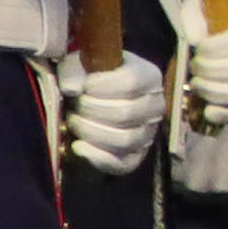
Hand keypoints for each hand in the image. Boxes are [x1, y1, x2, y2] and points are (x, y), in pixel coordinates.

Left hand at [59, 49, 165, 176]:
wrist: (92, 102)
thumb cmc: (89, 79)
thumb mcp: (79, 64)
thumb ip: (73, 70)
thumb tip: (72, 88)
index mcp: (149, 76)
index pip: (131, 82)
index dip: (103, 86)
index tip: (83, 87)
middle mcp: (155, 106)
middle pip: (126, 112)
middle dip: (92, 110)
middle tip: (75, 105)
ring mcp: (148, 134)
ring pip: (125, 139)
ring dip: (91, 131)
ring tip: (74, 121)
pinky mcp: (136, 157)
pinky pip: (122, 164)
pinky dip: (96, 157)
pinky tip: (78, 146)